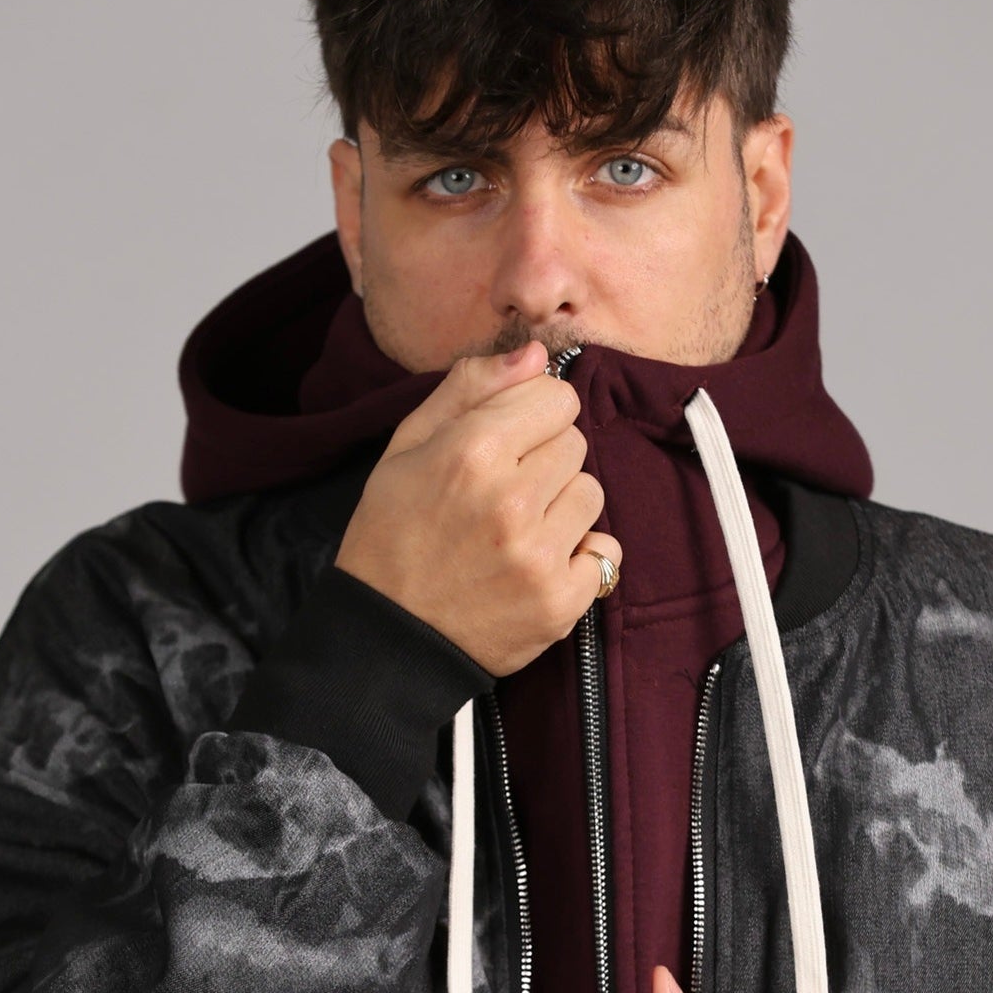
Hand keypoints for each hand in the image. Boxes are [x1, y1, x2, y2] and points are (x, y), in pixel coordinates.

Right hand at [333, 341, 623, 677]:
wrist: (386, 639)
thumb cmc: (391, 537)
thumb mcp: (405, 448)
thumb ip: (469, 390)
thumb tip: (534, 353)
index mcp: (471, 452)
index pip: (556, 397)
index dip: (532, 415)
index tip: (508, 441)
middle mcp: (511, 501)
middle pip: (575, 444)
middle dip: (544, 460)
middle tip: (501, 494)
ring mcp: (539, 555)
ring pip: (592, 493)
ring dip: (562, 507)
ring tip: (516, 530)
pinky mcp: (561, 602)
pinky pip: (606, 552)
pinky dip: (579, 557)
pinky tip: (536, 565)